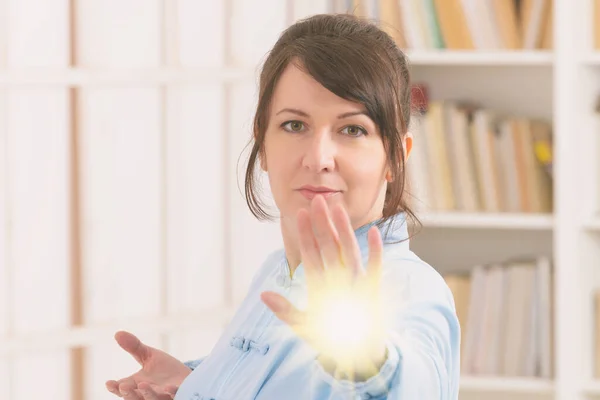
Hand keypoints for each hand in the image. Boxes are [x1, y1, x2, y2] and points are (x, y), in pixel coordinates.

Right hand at [105, 331, 191, 398]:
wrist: (185, 376)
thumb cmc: (164, 369)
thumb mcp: (148, 355)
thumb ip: (134, 347)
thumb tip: (117, 333)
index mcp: (137, 385)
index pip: (122, 389)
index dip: (115, 388)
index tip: (109, 383)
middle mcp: (148, 393)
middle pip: (135, 398)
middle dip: (129, 393)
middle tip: (123, 386)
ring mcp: (163, 396)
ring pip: (152, 399)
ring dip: (147, 393)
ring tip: (143, 384)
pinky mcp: (179, 394)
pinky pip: (175, 395)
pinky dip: (172, 392)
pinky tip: (169, 387)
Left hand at [261, 195, 385, 379]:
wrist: (354, 355)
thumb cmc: (328, 338)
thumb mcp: (302, 325)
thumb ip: (285, 310)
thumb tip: (263, 295)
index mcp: (320, 283)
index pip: (310, 253)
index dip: (305, 234)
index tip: (299, 214)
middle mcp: (337, 277)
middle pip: (329, 245)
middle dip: (322, 223)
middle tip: (317, 200)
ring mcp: (355, 281)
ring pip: (348, 250)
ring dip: (343, 230)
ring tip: (338, 208)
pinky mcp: (371, 290)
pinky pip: (374, 268)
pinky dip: (375, 252)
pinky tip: (374, 233)